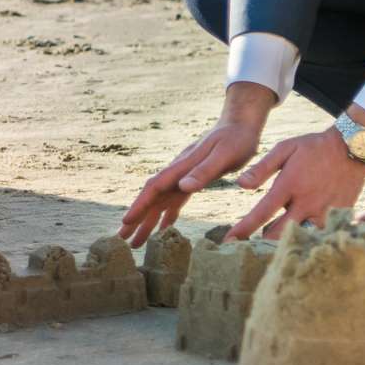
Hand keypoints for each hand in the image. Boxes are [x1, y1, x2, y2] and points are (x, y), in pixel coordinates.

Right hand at [121, 116, 265, 246]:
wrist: (241, 122)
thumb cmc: (236, 138)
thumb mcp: (224, 155)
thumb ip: (204, 171)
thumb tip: (182, 187)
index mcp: (182, 165)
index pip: (154, 187)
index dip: (140, 205)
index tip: (126, 222)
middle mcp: (179, 172)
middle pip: (152, 198)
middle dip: (137, 218)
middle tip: (122, 240)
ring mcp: (184, 176)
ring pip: (161, 202)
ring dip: (148, 221)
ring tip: (137, 242)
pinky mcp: (194, 179)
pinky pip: (175, 201)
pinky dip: (166, 216)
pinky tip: (163, 229)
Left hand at [227, 130, 364, 240]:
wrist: (353, 148)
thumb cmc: (314, 148)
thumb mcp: (285, 149)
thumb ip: (262, 168)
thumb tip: (240, 185)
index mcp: (289, 185)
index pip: (261, 214)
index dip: (243, 229)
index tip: (229, 241)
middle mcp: (306, 203)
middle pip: (279, 234)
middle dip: (262, 243)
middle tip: (249, 248)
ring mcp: (324, 212)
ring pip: (300, 238)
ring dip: (285, 243)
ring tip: (273, 246)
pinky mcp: (339, 217)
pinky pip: (320, 235)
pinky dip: (308, 238)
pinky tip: (300, 241)